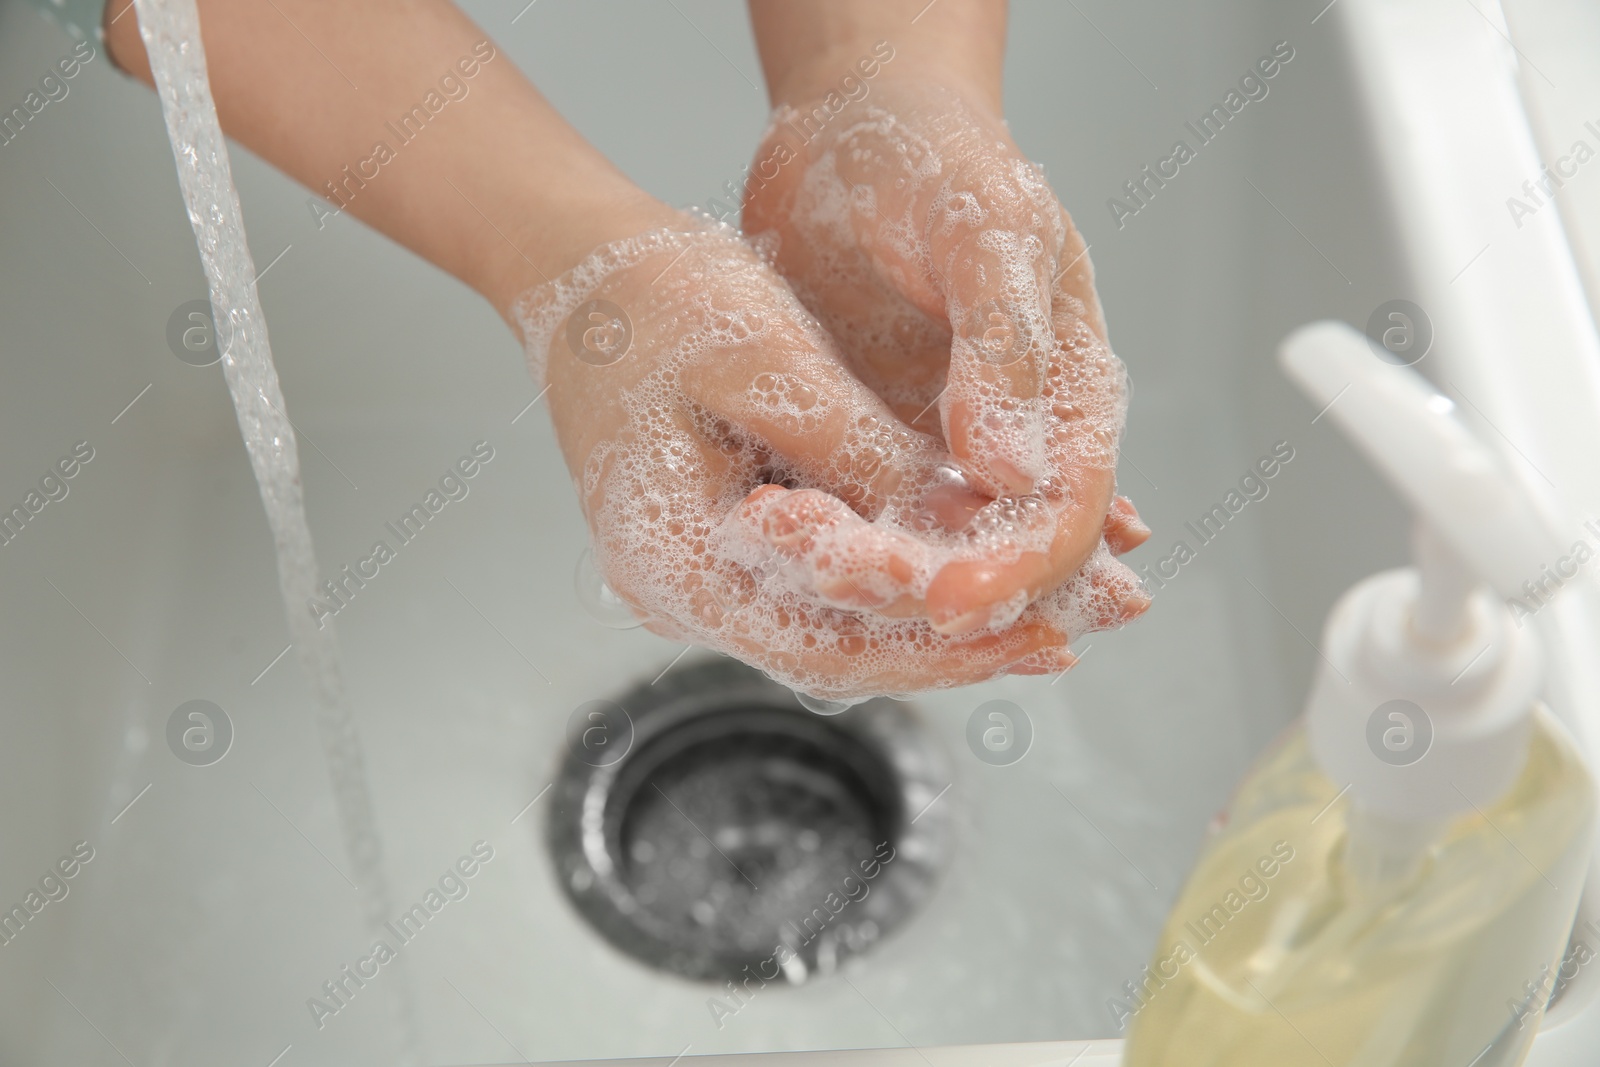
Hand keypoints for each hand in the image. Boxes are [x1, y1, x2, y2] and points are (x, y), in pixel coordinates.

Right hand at [516, 216, 1137, 697]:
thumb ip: (861, 456)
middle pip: (837, 651)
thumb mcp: (767, 363)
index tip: (1040, 632)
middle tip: (1065, 636)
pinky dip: (891, 578)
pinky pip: (813, 586)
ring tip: (1039, 612)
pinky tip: (958, 562)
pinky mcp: (717, 543)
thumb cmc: (653, 299)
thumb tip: (964, 526)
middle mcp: (677, 589)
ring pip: (831, 626)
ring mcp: (692, 573)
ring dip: (931, 620)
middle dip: (953, 645)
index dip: (943, 645)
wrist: (574, 264)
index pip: (827, 641)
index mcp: (674, 559)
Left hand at [742, 76, 1149, 630]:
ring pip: (922, 546)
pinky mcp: (868, 440)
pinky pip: (859, 514)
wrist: (852, 125)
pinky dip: (830, 538)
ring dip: (873, 575)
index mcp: (1071, 392)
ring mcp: (939, 445)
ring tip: (803, 573)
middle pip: (992, 553)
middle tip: (843, 582)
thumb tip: (1015, 473)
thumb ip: (1006, 350)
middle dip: (928, 587)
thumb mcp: (986, 234)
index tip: (948, 600)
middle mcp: (1012, 435)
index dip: (1016, 569)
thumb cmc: (940, 158)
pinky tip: (782, 556)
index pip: (1065, 515)